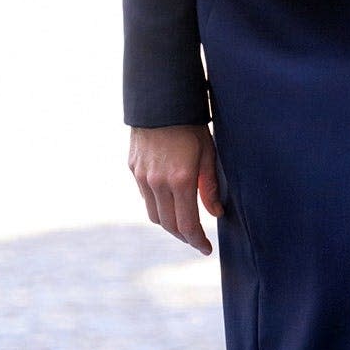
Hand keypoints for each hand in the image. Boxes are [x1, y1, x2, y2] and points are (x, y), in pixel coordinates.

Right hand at [128, 124, 223, 255]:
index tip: (206, 249)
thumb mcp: (208, 152)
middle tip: (197, 239)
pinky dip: (158, 204)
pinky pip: (145, 196)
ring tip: (184, 223)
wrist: (161, 99)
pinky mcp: (133, 169)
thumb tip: (216, 213)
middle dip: (184, 236)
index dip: (197, 241)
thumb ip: (209, 186)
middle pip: (168, 225)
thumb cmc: (191, 124)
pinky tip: (169, 200)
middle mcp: (158, 182)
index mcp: (180, 179)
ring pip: (154, 214)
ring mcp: (142, 177)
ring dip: (169, 223)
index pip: (187, 225)